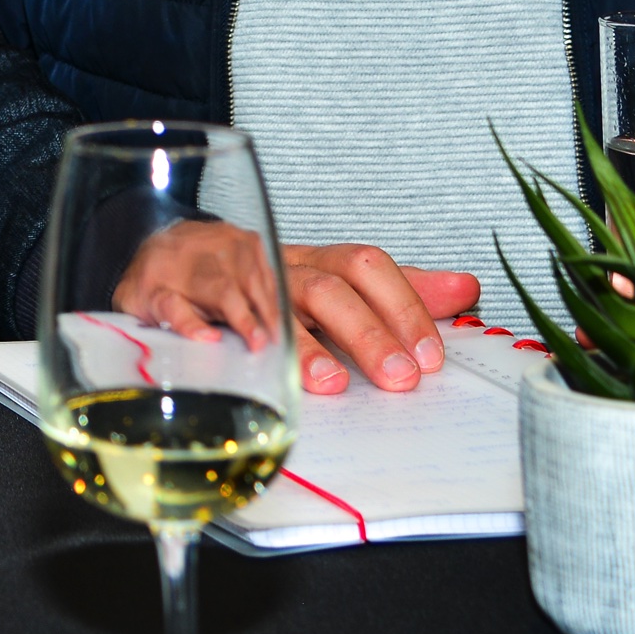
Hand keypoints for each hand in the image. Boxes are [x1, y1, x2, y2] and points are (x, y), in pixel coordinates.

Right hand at [114, 221, 478, 395]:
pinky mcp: (167, 293)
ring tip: (325, 380)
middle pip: (322, 288)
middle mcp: (270, 263)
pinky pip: (180, 305)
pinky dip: (196, 325)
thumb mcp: (328, 276)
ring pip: (260, 299)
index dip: (401, 305)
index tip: (429, 356)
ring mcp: (218, 276)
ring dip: (294, 339)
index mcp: (309, 261)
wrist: (170, 253)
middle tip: (397, 378)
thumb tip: (467, 290)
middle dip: (364, 333)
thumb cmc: (259, 274)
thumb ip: (397, 288)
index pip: (364, 266)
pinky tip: (215, 348)